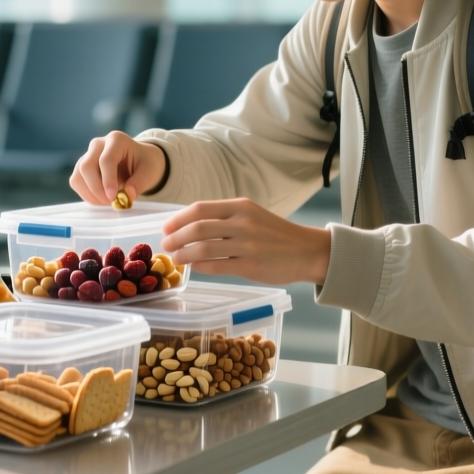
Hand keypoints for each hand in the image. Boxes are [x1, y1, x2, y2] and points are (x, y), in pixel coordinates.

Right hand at [70, 131, 166, 204]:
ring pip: (78, 176)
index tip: (113, 197)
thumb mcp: (150, 171)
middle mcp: (98, 144)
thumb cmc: (144, 163)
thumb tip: (128, 195)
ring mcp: (87, 155)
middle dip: (97, 189)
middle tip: (111, 202)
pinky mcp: (81, 167)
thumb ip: (140, 182)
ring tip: (108, 202)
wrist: (138, 160)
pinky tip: (101, 199)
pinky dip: (86, 195)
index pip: (106, 159)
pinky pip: (76, 182)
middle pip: (87, 166)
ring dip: (90, 194)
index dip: (108, 180)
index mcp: (116, 140)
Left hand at [160, 199, 330, 286]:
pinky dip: (200, 266)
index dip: (178, 219)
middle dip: (176, 237)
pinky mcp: (250, 266)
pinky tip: (194, 267)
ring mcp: (247, 245)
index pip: (200, 209)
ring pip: (203, 248)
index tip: (166, 228)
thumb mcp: (252, 215)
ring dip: (183, 254)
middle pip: (197, 228)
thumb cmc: (275, 234)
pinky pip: (216, 266)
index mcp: (241, 206)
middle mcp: (242, 223)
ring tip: (176, 258)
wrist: (306, 251)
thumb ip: (225, 217)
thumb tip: (190, 224)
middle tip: (166, 244)